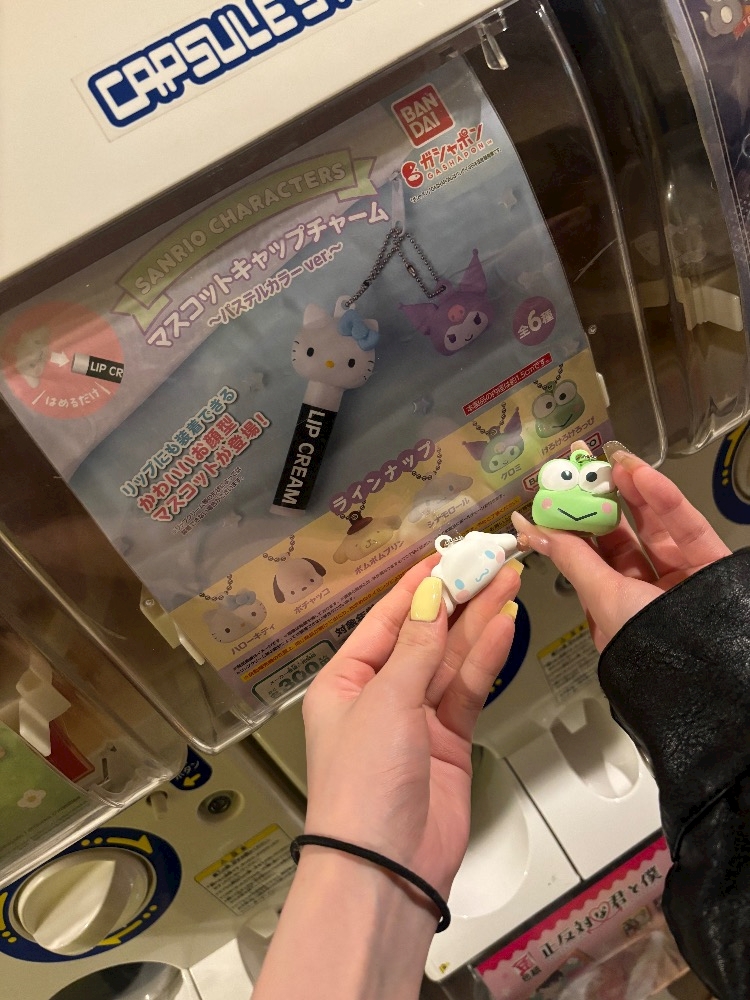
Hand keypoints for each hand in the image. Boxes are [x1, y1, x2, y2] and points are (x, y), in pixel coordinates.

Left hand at [301, 553, 521, 896]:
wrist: (386, 869)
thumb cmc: (363, 786)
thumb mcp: (385, 702)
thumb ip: (416, 647)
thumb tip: (430, 597)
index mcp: (344, 680)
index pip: (385, 619)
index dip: (419, 586)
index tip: (450, 556)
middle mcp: (378, 695)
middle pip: (423, 635)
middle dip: (458, 600)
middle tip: (492, 563)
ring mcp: (416, 718)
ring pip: (450, 659)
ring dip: (479, 622)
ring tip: (509, 582)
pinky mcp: (448, 741)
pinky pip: (467, 689)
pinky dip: (485, 659)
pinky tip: (504, 626)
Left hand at [511, 448, 730, 649]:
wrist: (715, 669)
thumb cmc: (646, 641)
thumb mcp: (603, 597)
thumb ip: (572, 558)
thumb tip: (530, 528)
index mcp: (612, 608)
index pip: (587, 558)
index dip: (570, 524)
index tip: (554, 491)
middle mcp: (644, 593)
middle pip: (620, 538)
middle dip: (602, 501)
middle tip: (584, 465)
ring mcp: (679, 578)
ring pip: (653, 527)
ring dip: (633, 492)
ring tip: (613, 460)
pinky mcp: (710, 563)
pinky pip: (686, 527)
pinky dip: (666, 500)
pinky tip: (643, 475)